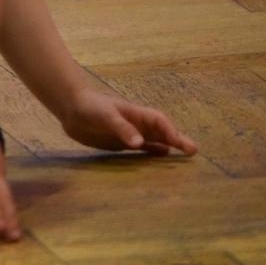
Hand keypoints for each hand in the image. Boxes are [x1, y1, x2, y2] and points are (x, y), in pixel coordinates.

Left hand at [60, 89, 198, 155]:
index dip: (171, 132)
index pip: (159, 122)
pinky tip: (164, 157)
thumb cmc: (89, 107)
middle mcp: (137, 124)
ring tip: (186, 157)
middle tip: (194, 152)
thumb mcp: (105, 115)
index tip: (181, 144)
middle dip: (178, 140)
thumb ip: (121, 128)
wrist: (71, 108)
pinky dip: (154, 152)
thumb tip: (139, 143)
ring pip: (155, 141)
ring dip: (169, 147)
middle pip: (162, 132)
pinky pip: (143, 148)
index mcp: (136, 114)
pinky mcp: (122, 142)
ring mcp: (131, 134)